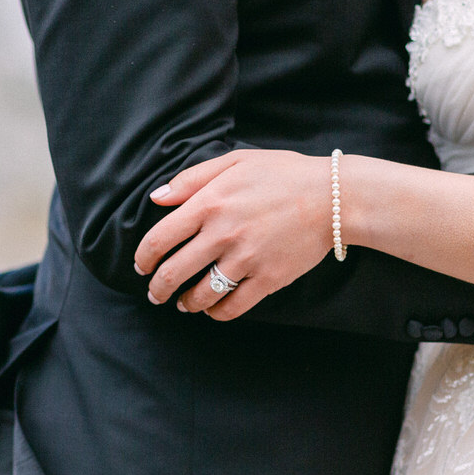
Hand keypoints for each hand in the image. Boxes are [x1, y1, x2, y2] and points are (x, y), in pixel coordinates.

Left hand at [134, 150, 333, 319]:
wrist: (332, 197)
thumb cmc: (283, 174)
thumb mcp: (235, 161)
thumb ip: (192, 179)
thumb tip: (157, 198)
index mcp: (209, 203)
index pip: (160, 239)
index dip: (143, 258)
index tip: (141, 266)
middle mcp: (222, 234)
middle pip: (174, 273)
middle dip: (158, 288)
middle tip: (155, 294)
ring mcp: (246, 259)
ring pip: (201, 295)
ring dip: (186, 304)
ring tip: (183, 304)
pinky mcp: (268, 279)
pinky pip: (233, 306)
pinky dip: (218, 313)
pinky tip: (213, 310)